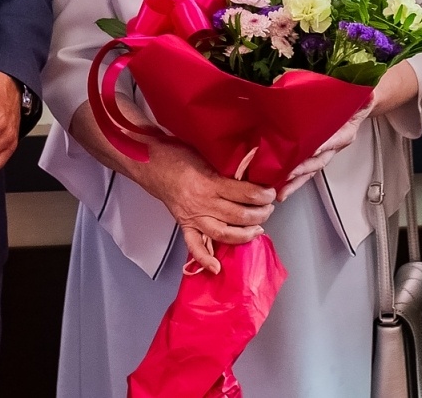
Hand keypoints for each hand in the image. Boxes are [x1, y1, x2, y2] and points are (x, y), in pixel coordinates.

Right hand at [139, 140, 275, 273]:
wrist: (149, 163)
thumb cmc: (178, 154)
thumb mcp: (206, 154)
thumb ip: (225, 168)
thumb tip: (250, 174)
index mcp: (209, 182)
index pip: (244, 193)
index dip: (262, 194)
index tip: (271, 192)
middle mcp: (202, 203)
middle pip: (238, 215)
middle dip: (260, 214)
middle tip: (269, 209)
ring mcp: (193, 216)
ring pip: (223, 233)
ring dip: (245, 234)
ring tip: (258, 229)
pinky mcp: (184, 224)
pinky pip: (193, 245)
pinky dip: (204, 259)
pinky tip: (216, 267)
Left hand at [279, 98, 374, 200]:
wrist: (360, 104)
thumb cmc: (356, 98)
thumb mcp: (360, 91)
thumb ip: (361, 93)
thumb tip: (368, 94)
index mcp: (346, 130)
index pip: (336, 139)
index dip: (325, 145)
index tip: (313, 150)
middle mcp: (336, 144)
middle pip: (319, 160)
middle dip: (304, 170)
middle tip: (289, 175)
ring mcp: (326, 151)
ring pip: (311, 169)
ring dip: (296, 181)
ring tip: (282, 192)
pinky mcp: (316, 153)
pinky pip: (305, 168)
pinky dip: (293, 179)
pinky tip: (280, 186)